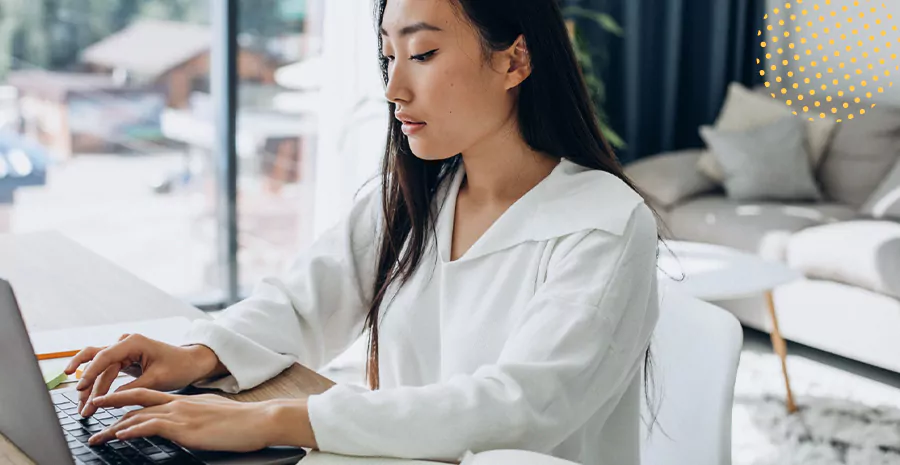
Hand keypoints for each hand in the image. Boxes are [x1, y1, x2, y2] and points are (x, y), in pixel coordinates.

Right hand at [64, 333, 223, 417]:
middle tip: (83, 409)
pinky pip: (105, 371)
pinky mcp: (123, 359)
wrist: (191, 363)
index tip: (80, 389)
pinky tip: (88, 399)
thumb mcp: (157, 380)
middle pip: (97, 363)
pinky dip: (97, 385)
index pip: (104, 356)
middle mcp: (125, 343)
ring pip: (97, 368)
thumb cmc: (179, 367)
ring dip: (89, 388)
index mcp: (134, 342)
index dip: (90, 373)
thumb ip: (132, 389)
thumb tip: (109, 401)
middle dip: (88, 387)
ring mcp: (123, 350)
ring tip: (83, 409)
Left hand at [87, 389, 316, 450]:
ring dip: (113, 426)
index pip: (152, 398)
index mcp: (188, 400)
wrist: (259, 420)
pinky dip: (131, 430)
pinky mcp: (183, 427)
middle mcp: (180, 403)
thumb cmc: (244, 423)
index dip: (130, 400)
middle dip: (112, 403)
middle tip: (93, 407)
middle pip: (138, 398)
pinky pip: (150, 426)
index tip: (115, 406)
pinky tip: (118, 435)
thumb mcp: (217, 415)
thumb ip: (200, 417)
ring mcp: (181, 413)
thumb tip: (194, 426)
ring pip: (138, 415)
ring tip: (96, 435)